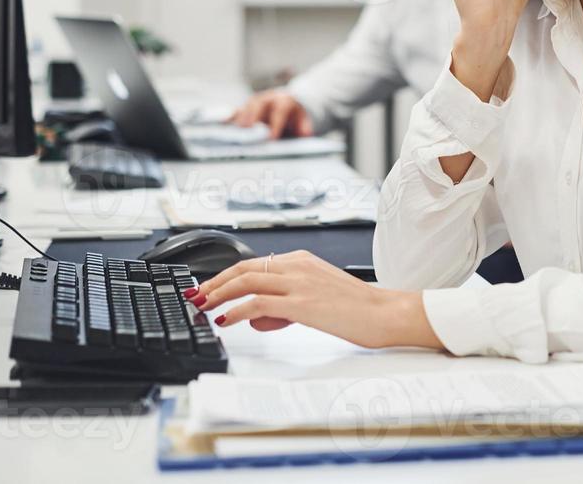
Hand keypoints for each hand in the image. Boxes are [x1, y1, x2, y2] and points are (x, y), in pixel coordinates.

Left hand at [189, 250, 441, 349]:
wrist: (385, 313)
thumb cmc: (358, 309)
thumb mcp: (318, 300)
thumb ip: (286, 305)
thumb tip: (260, 317)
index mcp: (304, 261)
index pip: (255, 263)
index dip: (227, 276)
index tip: (210, 288)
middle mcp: (299, 266)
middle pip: (244, 267)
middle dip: (215, 282)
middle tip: (197, 295)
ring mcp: (299, 283)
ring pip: (246, 280)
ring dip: (219, 294)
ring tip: (204, 307)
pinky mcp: (301, 302)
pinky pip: (258, 302)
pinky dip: (236, 310)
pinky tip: (227, 320)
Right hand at [230, 90, 311, 138]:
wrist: (288, 103)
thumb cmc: (294, 116)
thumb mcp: (303, 120)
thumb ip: (304, 127)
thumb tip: (305, 134)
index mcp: (284, 101)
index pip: (280, 111)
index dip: (275, 124)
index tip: (271, 137)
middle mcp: (268, 99)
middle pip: (259, 105)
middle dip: (252, 116)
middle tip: (245, 129)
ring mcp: (255, 102)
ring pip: (246, 107)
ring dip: (239, 118)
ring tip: (232, 131)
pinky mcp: (245, 107)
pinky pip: (236, 111)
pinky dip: (229, 117)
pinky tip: (222, 124)